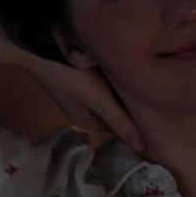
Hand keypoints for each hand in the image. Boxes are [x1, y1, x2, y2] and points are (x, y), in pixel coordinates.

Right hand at [20, 52, 144, 152]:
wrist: (40, 47)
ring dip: (118, 92)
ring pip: (105, 97)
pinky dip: (109, 80)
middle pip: (110, 112)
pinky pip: (98, 84)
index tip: (154, 113)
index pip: (116, 127)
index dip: (133, 121)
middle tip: (151, 96)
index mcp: (84, 121)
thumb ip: (121, 122)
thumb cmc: (72, 77)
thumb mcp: (100, 100)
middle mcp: (79, 110)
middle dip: (127, 106)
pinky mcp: (74, 76)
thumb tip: (142, 149)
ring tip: (141, 82)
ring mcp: (75, 93)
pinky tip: (120, 70)